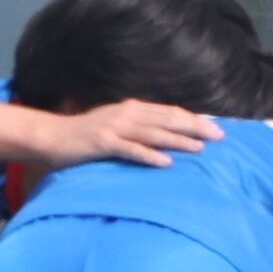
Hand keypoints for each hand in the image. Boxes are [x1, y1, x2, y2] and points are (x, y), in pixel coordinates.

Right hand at [40, 97, 220, 171]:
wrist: (52, 136)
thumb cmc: (86, 134)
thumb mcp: (116, 125)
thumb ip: (139, 127)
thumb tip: (167, 135)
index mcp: (132, 108)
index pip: (171, 112)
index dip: (194, 119)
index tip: (216, 126)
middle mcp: (127, 114)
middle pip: (168, 119)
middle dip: (196, 127)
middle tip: (220, 136)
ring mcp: (115, 127)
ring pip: (154, 133)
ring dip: (178, 141)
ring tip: (200, 149)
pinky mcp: (103, 143)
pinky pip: (130, 150)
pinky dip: (149, 156)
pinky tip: (166, 163)